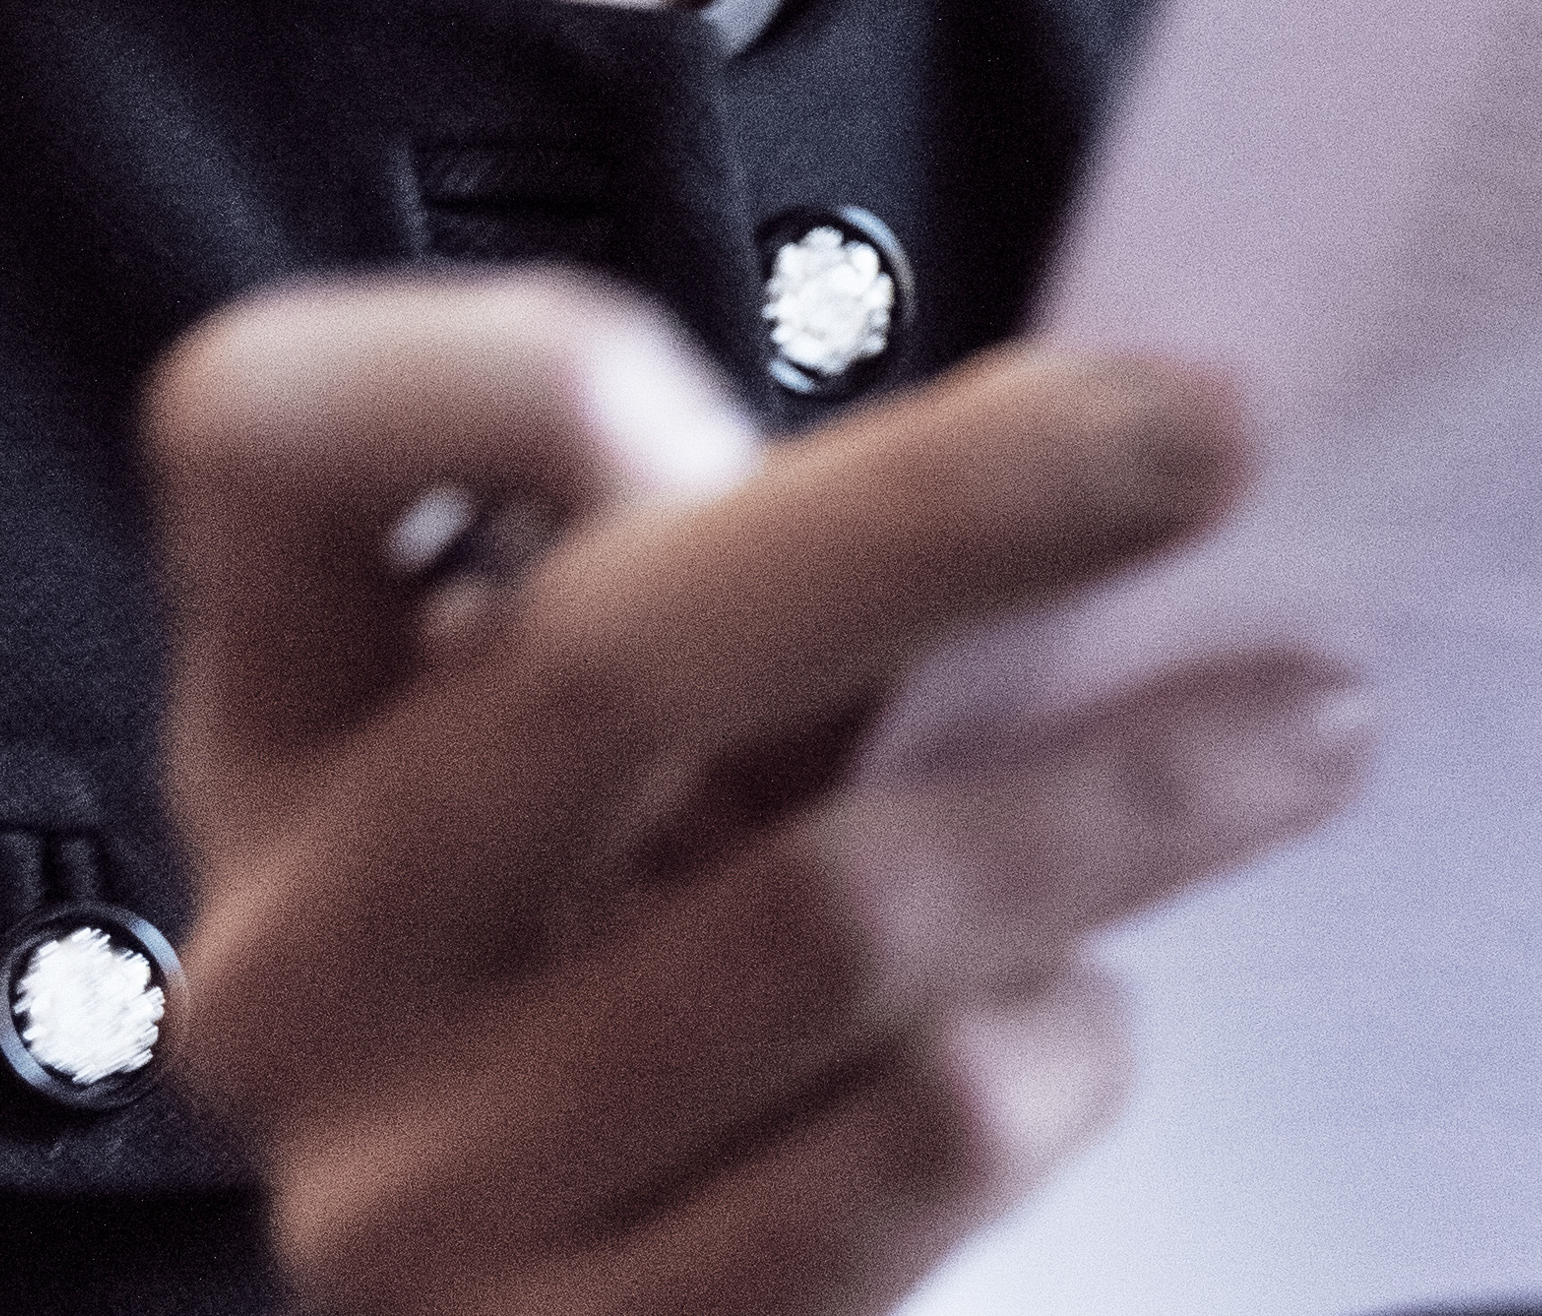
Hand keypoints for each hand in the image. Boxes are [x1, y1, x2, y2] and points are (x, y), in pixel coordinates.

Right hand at [145, 273, 1365, 1312]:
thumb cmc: (695, 950)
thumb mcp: (672, 746)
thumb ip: (777, 577)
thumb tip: (1103, 428)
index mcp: (286, 728)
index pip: (260, 441)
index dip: (485, 365)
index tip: (776, 354)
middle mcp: (301, 953)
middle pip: (606, 651)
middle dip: (960, 511)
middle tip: (1204, 444)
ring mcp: (409, 1188)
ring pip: (824, 914)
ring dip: (1118, 795)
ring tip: (1282, 734)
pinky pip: (905, 1147)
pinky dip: (1058, 1050)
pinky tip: (1095, 1008)